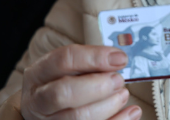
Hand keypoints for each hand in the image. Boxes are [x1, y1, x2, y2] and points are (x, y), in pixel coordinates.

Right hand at [20, 44, 137, 119]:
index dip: (94, 57)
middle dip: (98, 86)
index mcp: (37, 74)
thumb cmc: (57, 86)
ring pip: (78, 118)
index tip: (119, 58)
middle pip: (64, 93)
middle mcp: (38, 100)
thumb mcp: (62, 70)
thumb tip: (116, 60)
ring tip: (123, 95)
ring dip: (108, 106)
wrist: (43, 114)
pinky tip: (131, 112)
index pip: (63, 60)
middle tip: (118, 80)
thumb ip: (84, 64)